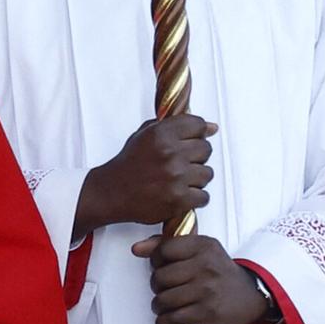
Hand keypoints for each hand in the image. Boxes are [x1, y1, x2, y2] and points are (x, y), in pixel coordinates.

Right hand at [76, 114, 215, 237]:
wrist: (112, 192)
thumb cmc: (129, 164)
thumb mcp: (145, 135)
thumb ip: (176, 127)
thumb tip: (212, 128)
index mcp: (160, 134)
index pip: (198, 124)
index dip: (197, 133)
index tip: (191, 140)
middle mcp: (170, 153)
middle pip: (206, 149)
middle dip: (196, 156)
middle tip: (180, 163)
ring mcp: (176, 177)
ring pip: (207, 174)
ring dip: (196, 178)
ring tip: (177, 179)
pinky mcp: (179, 199)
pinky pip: (204, 196)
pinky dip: (194, 198)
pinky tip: (179, 193)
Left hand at [131, 233, 269, 323]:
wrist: (251, 294)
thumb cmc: (219, 270)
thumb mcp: (199, 249)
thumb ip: (166, 244)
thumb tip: (136, 249)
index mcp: (202, 245)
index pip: (163, 251)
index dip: (155, 261)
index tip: (160, 268)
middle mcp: (205, 266)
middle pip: (160, 277)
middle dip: (156, 286)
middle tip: (163, 289)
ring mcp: (207, 290)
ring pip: (164, 299)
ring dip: (158, 305)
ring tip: (163, 305)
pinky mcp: (208, 312)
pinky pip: (173, 317)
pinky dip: (164, 321)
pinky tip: (166, 319)